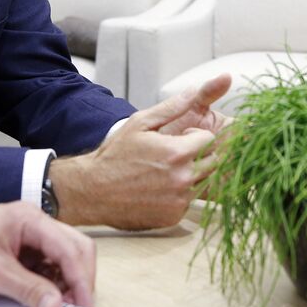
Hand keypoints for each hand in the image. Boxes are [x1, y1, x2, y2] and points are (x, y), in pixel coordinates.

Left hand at [0, 201, 95, 306]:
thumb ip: (29, 290)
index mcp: (29, 219)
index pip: (71, 249)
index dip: (82, 280)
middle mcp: (33, 223)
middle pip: (74, 249)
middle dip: (80, 280)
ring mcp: (26, 236)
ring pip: (62, 259)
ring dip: (66, 283)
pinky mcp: (18, 250)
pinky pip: (45, 266)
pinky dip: (50, 284)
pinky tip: (45, 300)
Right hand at [49, 79, 228, 228]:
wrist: (92, 191)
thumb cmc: (115, 155)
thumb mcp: (140, 123)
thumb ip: (171, 107)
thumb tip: (194, 90)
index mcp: (177, 152)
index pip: (210, 140)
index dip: (195, 137)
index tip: (180, 140)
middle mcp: (183, 178)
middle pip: (214, 162)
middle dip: (200, 155)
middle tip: (176, 155)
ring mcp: (179, 200)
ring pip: (204, 182)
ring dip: (192, 175)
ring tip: (166, 171)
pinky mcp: (173, 216)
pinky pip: (190, 201)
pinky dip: (181, 194)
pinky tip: (160, 188)